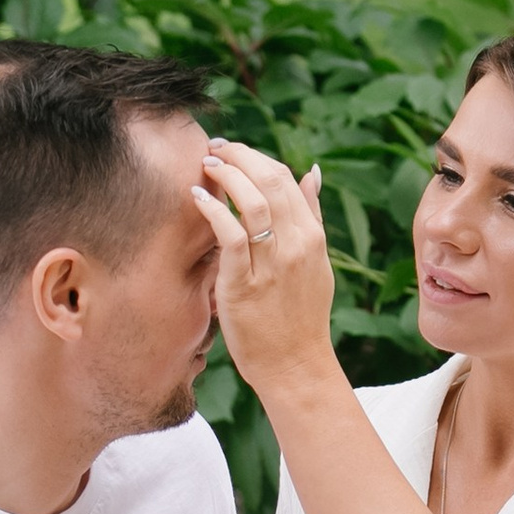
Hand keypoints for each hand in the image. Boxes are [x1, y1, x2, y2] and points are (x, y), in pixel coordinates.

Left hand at [195, 141, 334, 396]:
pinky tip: (197, 198)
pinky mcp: (246, 285)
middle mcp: (297, 245)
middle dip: (238, 156)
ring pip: (254, 202)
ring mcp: (273, 265)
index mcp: (312, 236)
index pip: (284, 178)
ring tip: (206, 165)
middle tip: (213, 149)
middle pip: (269, 181)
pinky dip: (213, 211)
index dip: (253, 157)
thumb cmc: (300, 315)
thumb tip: (312, 173)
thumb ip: (311, 216)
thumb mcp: (316, 262)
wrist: (295, 365)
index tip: (230, 151)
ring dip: (227, 175)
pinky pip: (231, 237)